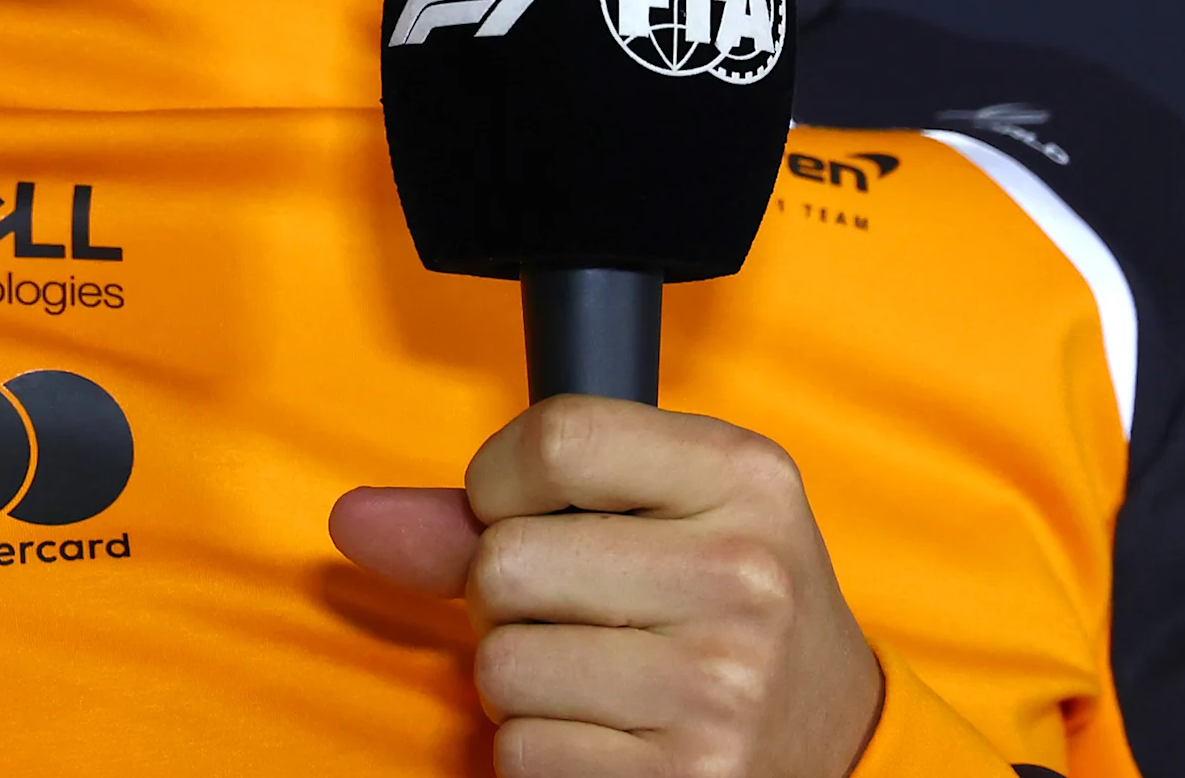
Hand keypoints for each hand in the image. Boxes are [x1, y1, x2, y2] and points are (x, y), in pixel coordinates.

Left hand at [330, 394, 884, 777]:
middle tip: (578, 612)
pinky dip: (540, 751)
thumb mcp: (649, 516)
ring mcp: (720, 688)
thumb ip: (494, 504)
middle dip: (507, 595)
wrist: (831, 739)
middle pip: (504, 562)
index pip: (555, 437)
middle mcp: (744, 576)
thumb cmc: (717, 606)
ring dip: (520, 681)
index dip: (505, 480)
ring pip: (500, 666)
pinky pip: (521, 752)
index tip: (535, 507)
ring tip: (598, 677)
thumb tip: (353, 520)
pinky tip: (609, 735)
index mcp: (744, 477)